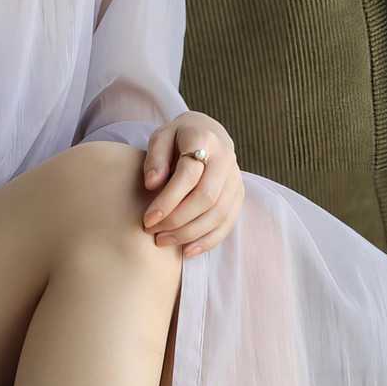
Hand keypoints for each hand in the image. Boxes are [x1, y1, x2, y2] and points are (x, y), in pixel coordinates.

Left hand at [140, 114, 243, 257]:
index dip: (168, 200)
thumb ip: (155, 158)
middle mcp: (226, 160)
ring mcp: (235, 179)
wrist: (208, 134)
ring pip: (218, 214)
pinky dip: (208, 240)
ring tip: (163, 241)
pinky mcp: (238, 195)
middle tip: (153, 231)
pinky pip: (227, 223)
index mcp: (205, 140)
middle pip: (206, 197)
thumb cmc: (178, 138)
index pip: (188, 175)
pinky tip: (187, 250)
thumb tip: (151, 184)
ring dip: (189, 233)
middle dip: (177, 220)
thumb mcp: (161, 137)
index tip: (148, 218)